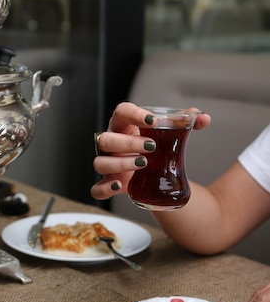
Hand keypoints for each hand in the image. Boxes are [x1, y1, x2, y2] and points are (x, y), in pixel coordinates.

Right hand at [91, 102, 210, 200]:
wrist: (153, 172)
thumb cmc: (156, 146)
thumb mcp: (170, 133)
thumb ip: (186, 123)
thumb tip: (204, 118)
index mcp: (124, 125)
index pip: (120, 112)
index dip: (133, 114)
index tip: (152, 120)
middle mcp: (111, 144)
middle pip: (107, 139)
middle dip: (128, 143)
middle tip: (152, 146)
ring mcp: (107, 164)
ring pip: (101, 162)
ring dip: (120, 163)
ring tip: (143, 164)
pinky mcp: (108, 184)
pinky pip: (97, 189)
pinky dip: (104, 188)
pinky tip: (119, 186)